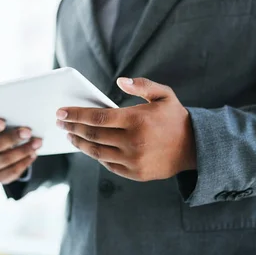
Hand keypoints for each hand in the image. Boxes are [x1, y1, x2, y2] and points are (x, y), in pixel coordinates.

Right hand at [0, 119, 41, 183]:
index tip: (2, 122)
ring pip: (5, 159)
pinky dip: (24, 162)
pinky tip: (33, 154)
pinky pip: (12, 172)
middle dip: (13, 138)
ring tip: (37, 143)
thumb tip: (24, 126)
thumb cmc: (2, 137)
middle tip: (28, 132)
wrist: (1, 155)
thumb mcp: (1, 130)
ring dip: (23, 150)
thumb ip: (8, 126)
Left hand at [56, 77, 196, 181]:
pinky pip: (107, 164)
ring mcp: (133, 160)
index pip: (97, 117)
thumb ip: (142, 85)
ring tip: (70, 135)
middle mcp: (133, 142)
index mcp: (137, 120)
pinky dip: (95, 155)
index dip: (76, 115)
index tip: (61, 112)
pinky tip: (88, 147)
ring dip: (79, 143)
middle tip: (60, 122)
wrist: (195, 148)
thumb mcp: (164, 95)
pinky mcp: (135, 173)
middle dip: (72, 128)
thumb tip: (119, 81)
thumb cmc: (174, 118)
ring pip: (96, 152)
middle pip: (93, 135)